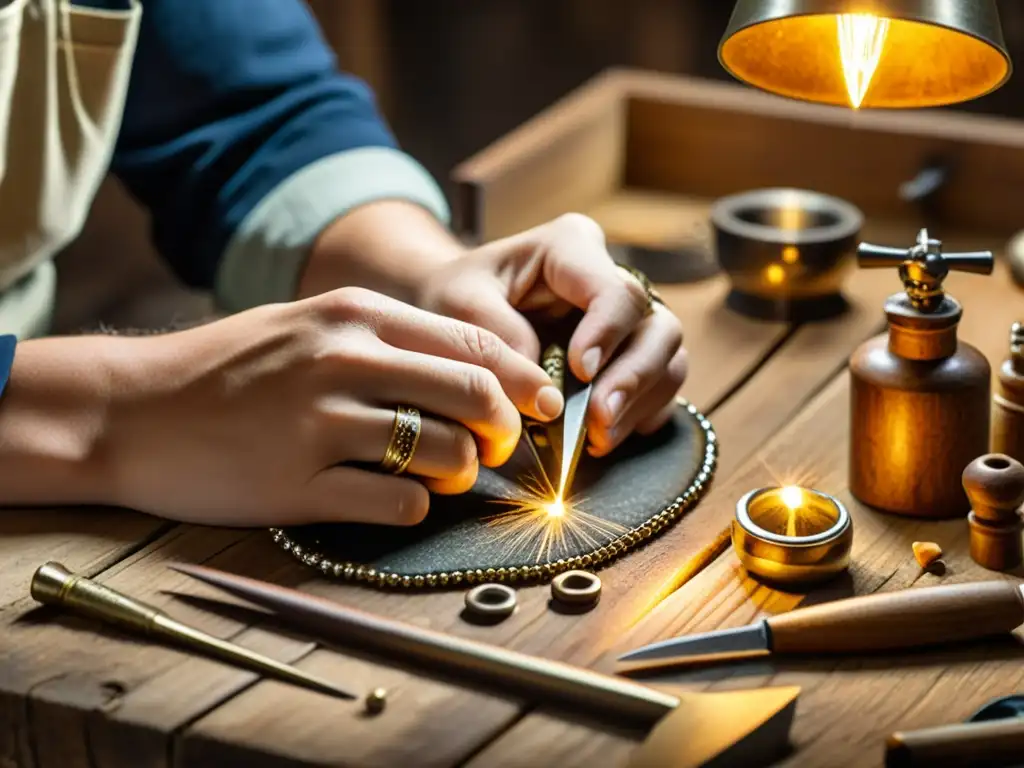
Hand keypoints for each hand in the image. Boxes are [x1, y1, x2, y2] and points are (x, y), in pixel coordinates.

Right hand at [91, 288, 562, 526]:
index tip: (541, 407)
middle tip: (501, 450)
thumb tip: (478, 375)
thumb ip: (390, 342)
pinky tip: (399, 500)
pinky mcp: (299, 485)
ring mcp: (321, 424)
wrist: (132, 408)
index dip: (523, 381)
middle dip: (506, 431)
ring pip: (444, 453)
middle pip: (474, 396)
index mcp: (355, 314)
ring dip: (462, 473)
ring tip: (446, 475)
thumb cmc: (230, 368)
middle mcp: (344, 360)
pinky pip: (398, 505)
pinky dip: (417, 508)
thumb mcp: (310, 326)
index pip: (474, 344)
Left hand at [416, 213, 687, 455]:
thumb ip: (498, 339)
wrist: (457, 310)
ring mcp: (627, 320)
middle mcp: (610, 278)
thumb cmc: (457, 297)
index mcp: (571, 248)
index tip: (580, 372)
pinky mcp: (630, 356)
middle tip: (597, 421)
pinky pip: (660, 388)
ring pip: (668, 359)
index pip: (615, 291)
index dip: (607, 335)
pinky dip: (638, 416)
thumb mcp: (459, 306)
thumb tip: (546, 394)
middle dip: (634, 379)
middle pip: (658, 327)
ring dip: (638, 404)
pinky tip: (603, 436)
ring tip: (597, 438)